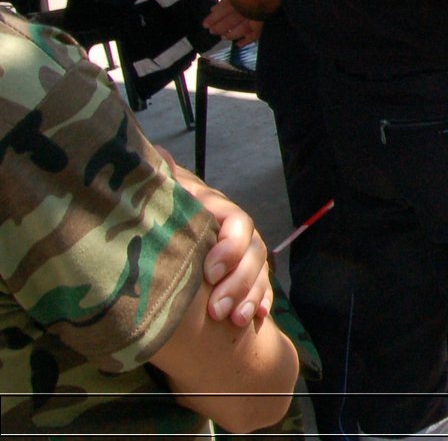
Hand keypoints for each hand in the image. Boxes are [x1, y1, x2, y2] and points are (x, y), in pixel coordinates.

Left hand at [157, 148, 271, 326]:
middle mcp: (235, 230)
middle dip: (238, 281)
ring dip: (248, 296)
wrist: (170, 234)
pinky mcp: (248, 274)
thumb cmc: (164, 217)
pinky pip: (265, 286)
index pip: (235, 221)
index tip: (210, 272)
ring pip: (260, 270)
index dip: (229, 246)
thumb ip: (164, 182)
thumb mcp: (165, 199)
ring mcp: (245, 252)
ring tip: (233, 320)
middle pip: (252, 250)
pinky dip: (261, 301)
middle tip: (217, 309)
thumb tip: (155, 153)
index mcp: (215, 210)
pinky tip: (256, 318)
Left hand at [202, 0, 261, 45]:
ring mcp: (254, 16)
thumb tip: (212, 9)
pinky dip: (246, 40)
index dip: (213, 18)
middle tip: (212, 32)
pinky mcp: (262, 22)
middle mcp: (246, 9)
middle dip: (220, 27)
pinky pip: (255, 34)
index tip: (205, 24)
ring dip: (231, 34)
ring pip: (241, 29)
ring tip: (223, 37)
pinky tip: (238, 44)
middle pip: (230, 21)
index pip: (223, 10)